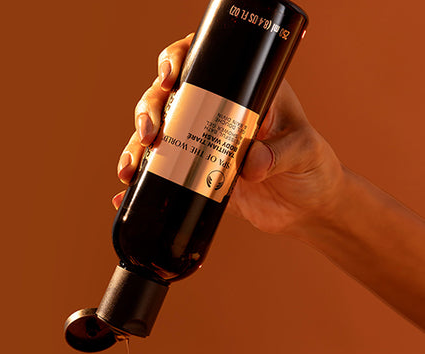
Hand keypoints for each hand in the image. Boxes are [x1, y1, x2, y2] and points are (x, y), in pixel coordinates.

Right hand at [114, 34, 344, 235]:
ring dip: (137, 147)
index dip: (177, 60)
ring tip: (130, 168)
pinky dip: (144, 184)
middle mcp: (217, 114)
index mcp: (243, 92)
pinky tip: (125, 193)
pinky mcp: (196, 176)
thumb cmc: (314, 169)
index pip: (203, 61)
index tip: (170, 77)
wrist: (307, 208)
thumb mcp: (305, 151)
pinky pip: (164, 175)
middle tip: (149, 133)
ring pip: (160, 136)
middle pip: (170, 98)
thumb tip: (251, 165)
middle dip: (149, 110)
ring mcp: (203, 146)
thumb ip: (283, 154)